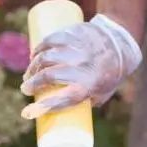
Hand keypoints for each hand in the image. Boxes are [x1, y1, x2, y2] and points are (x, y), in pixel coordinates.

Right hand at [20, 14, 142, 118]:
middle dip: (32, 83)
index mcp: (90, 86)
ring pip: (47, 56)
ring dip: (33, 66)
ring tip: (30, 73)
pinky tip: (34, 54)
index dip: (42, 108)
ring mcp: (78, 48)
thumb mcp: (101, 93)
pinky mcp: (74, 34)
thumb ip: (83, 101)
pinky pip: (51, 40)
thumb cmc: (110, 74)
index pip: (62, 100)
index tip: (26, 112)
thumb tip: (59, 110)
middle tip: (26, 88)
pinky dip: (39, 48)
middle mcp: (83, 67)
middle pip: (49, 75)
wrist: (121, 44)